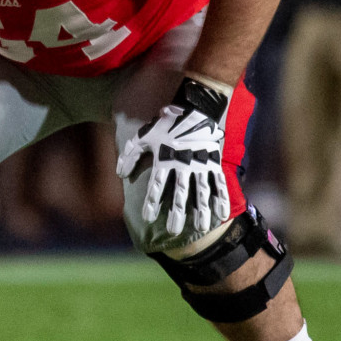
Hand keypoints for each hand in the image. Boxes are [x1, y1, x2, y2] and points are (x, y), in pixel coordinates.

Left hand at [116, 76, 230, 236]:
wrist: (195, 108)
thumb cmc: (166, 124)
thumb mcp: (144, 136)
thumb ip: (130, 154)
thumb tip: (120, 174)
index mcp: (164, 159)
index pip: (156, 185)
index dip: (152, 202)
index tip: (149, 218)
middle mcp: (183, 165)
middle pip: (179, 194)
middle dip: (176, 213)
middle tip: (174, 231)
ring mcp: (201, 165)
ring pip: (200, 192)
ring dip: (200, 211)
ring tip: (200, 228)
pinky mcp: (214, 163)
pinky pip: (219, 184)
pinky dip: (220, 199)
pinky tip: (220, 214)